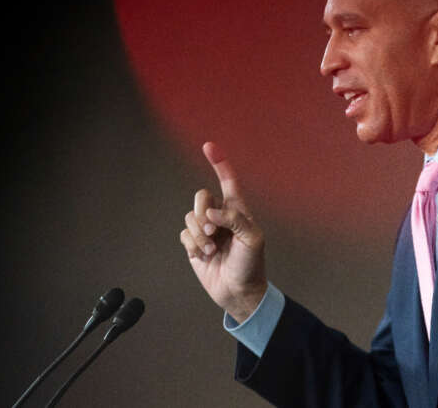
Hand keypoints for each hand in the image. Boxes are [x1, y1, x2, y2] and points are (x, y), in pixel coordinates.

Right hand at [179, 141, 266, 322]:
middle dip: (203, 213)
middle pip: (201, 196)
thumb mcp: (253, 239)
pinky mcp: (194, 244)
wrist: (238, 291)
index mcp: (237, 210)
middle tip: (212, 231)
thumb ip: (234, 220)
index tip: (208, 146)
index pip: (228, 180)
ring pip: (190, 217)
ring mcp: (206, 230)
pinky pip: (184, 234)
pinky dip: (193, 245)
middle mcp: (220, 216)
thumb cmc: (251, 264)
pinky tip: (204, 256)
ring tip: (212, 250)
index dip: (219, 162)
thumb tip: (210, 213)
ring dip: (199, 236)